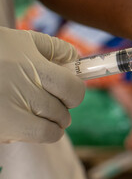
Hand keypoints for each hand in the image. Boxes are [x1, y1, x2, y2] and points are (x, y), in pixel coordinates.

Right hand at [0, 27, 84, 142]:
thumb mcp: (25, 41)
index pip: (74, 91)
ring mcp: (10, 117)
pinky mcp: (0, 130)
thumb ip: (55, 48)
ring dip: (51, 124)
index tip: (70, 90)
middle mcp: (25, 95)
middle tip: (52, 100)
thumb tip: (76, 58)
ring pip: (50, 132)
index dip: (76, 92)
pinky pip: (28, 139)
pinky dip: (31, 132)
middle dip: (62, 108)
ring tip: (39, 111)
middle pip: (63, 114)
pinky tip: (21, 118)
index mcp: (37, 71)